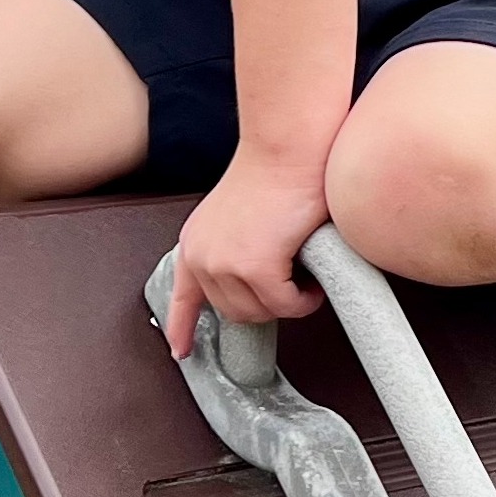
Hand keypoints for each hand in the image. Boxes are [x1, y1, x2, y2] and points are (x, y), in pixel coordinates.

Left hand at [164, 148, 331, 358]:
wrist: (288, 146)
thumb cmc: (277, 166)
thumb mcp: (238, 212)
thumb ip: (238, 243)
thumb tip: (261, 272)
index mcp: (195, 243)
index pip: (183, 297)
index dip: (182, 327)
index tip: (181, 350)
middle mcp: (202, 257)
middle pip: (235, 312)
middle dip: (267, 306)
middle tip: (294, 288)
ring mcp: (226, 265)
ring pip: (262, 312)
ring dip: (288, 304)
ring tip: (307, 282)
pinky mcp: (257, 268)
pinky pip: (286, 304)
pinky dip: (304, 301)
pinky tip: (315, 285)